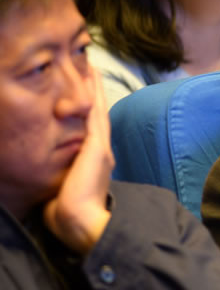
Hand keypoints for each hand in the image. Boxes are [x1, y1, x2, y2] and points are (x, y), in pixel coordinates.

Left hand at [43, 70, 114, 254]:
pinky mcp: (97, 146)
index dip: (89, 110)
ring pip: (97, 109)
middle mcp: (101, 151)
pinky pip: (95, 113)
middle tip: (89, 69)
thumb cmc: (68, 214)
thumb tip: (47, 174)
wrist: (83, 222)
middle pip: (97, 114)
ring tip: (90, 67)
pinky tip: (91, 78)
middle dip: (94, 92)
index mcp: (94, 162)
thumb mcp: (62, 189)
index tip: (84, 94)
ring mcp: (101, 148)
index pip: (91, 130)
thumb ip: (60, 176)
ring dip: (94, 88)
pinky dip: (94, 94)